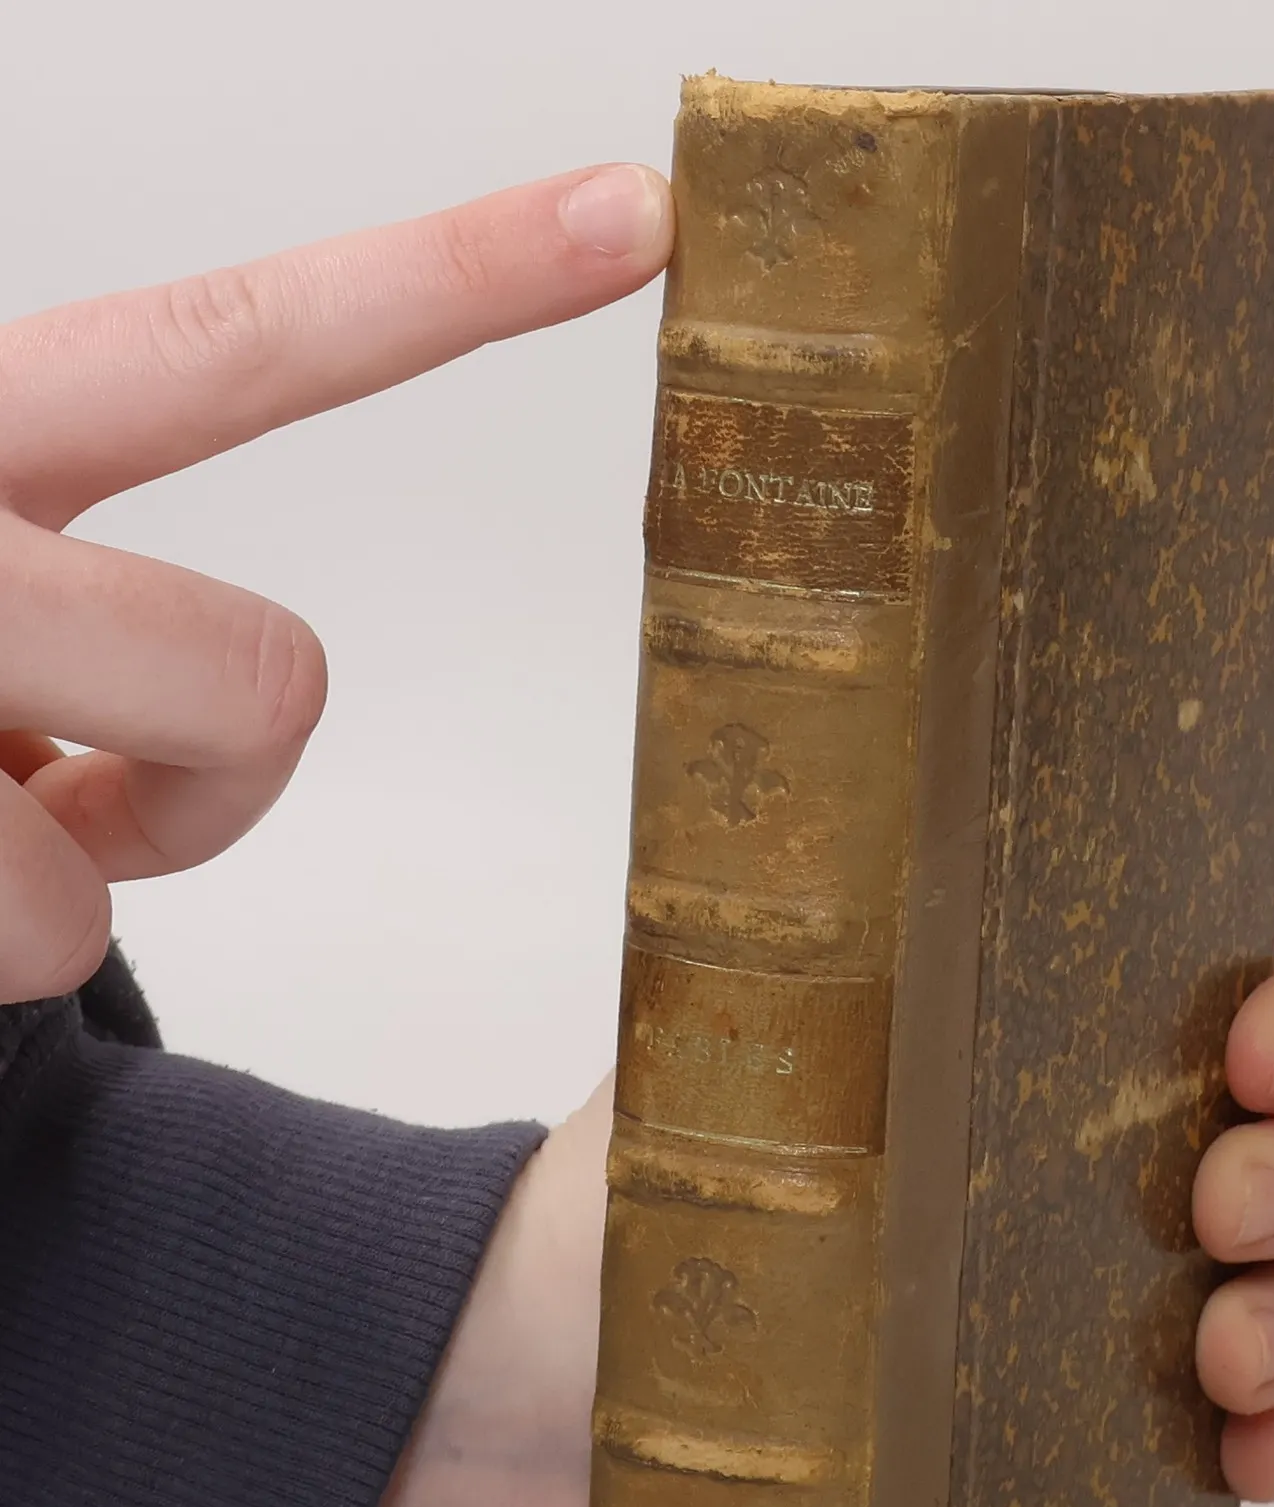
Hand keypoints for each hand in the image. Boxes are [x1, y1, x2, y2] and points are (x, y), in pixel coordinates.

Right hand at [0, 163, 673, 1002]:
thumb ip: (73, 624)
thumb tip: (147, 763)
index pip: (235, 344)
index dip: (455, 278)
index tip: (635, 209)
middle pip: (263, 689)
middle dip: (203, 786)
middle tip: (71, 785)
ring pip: (96, 885)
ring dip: (41, 899)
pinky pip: (21, 952)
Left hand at [347, 961, 1273, 1506]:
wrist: (504, 1441)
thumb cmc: (602, 1229)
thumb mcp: (701, 1061)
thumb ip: (772, 940)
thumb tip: (681, 785)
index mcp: (1010, 1068)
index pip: (1214, 1018)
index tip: (1260, 1051)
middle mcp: (1070, 1189)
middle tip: (1222, 1198)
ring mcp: (1078, 1334)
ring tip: (1226, 1349)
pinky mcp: (1062, 1473)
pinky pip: (1224, 1453)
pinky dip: (1272, 1446)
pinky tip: (1248, 1448)